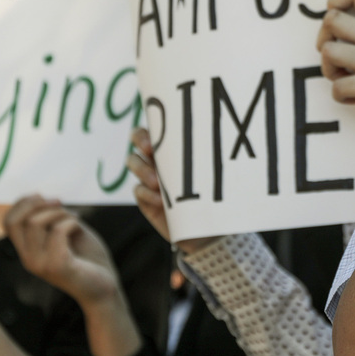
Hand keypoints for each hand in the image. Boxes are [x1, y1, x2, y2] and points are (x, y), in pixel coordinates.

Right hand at [4, 196, 117, 306]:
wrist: (104, 287)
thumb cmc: (88, 258)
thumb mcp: (67, 232)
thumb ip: (53, 219)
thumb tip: (42, 198)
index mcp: (28, 250)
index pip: (8, 222)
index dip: (23, 203)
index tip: (44, 197)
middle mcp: (29, 258)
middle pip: (16, 220)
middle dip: (37, 203)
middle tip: (59, 203)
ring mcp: (40, 264)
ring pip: (35, 222)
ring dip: (58, 212)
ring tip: (74, 218)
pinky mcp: (58, 266)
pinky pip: (58, 231)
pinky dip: (71, 222)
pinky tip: (80, 227)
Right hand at [126, 128, 218, 253]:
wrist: (210, 229)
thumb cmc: (218, 195)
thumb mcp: (215, 174)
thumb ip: (207, 158)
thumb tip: (221, 138)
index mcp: (174, 145)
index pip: (155, 126)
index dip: (151, 126)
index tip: (155, 138)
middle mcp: (158, 157)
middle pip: (137, 138)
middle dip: (140, 140)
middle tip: (149, 150)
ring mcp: (149, 177)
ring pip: (134, 162)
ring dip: (142, 169)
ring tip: (158, 183)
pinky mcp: (146, 199)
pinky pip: (138, 191)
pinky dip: (147, 193)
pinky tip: (160, 201)